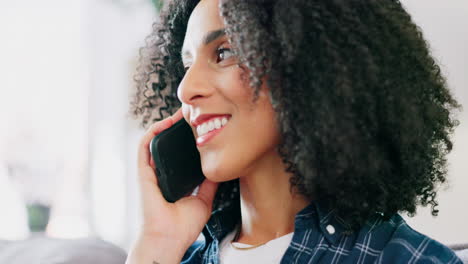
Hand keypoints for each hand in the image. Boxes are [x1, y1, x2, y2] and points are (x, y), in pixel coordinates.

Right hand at [127, 108, 218, 263]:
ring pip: (154, 142)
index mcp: (173, 180)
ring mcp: (151, 172)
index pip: (178, 154)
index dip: (186, 139)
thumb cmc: (183, 226)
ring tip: (179, 114)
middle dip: (176, 128)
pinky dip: (153, 132)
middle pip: (166, 145)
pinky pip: (144, 147)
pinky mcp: (143, 173)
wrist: (170, 238)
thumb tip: (219, 169)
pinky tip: (165, 123)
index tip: (199, 126)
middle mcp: (160, 174)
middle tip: (191, 115)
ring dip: (164, 125)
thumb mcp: (204, 200)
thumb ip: (209, 185)